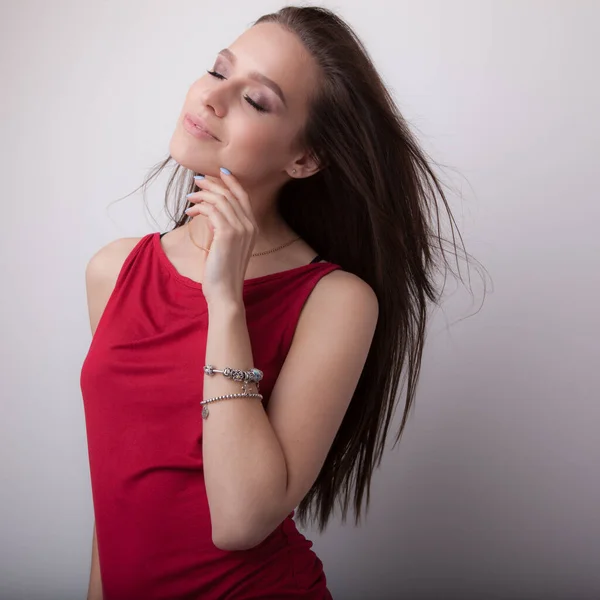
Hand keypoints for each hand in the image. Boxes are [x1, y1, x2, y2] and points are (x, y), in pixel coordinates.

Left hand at [184, 168, 258, 306]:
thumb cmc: (222, 271)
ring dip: (202, 194)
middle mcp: (250, 225)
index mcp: (253, 227)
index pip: (243, 196)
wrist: (225, 291)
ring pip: (220, 199)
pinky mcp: (227, 233)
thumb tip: (211, 214)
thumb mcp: (226, 246)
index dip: (231, 182)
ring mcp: (241, 229)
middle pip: (231, 194)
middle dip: (212, 184)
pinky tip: (190, 212)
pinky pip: (212, 210)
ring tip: (189, 198)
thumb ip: (223, 228)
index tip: (218, 172)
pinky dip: (199, 207)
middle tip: (196, 181)